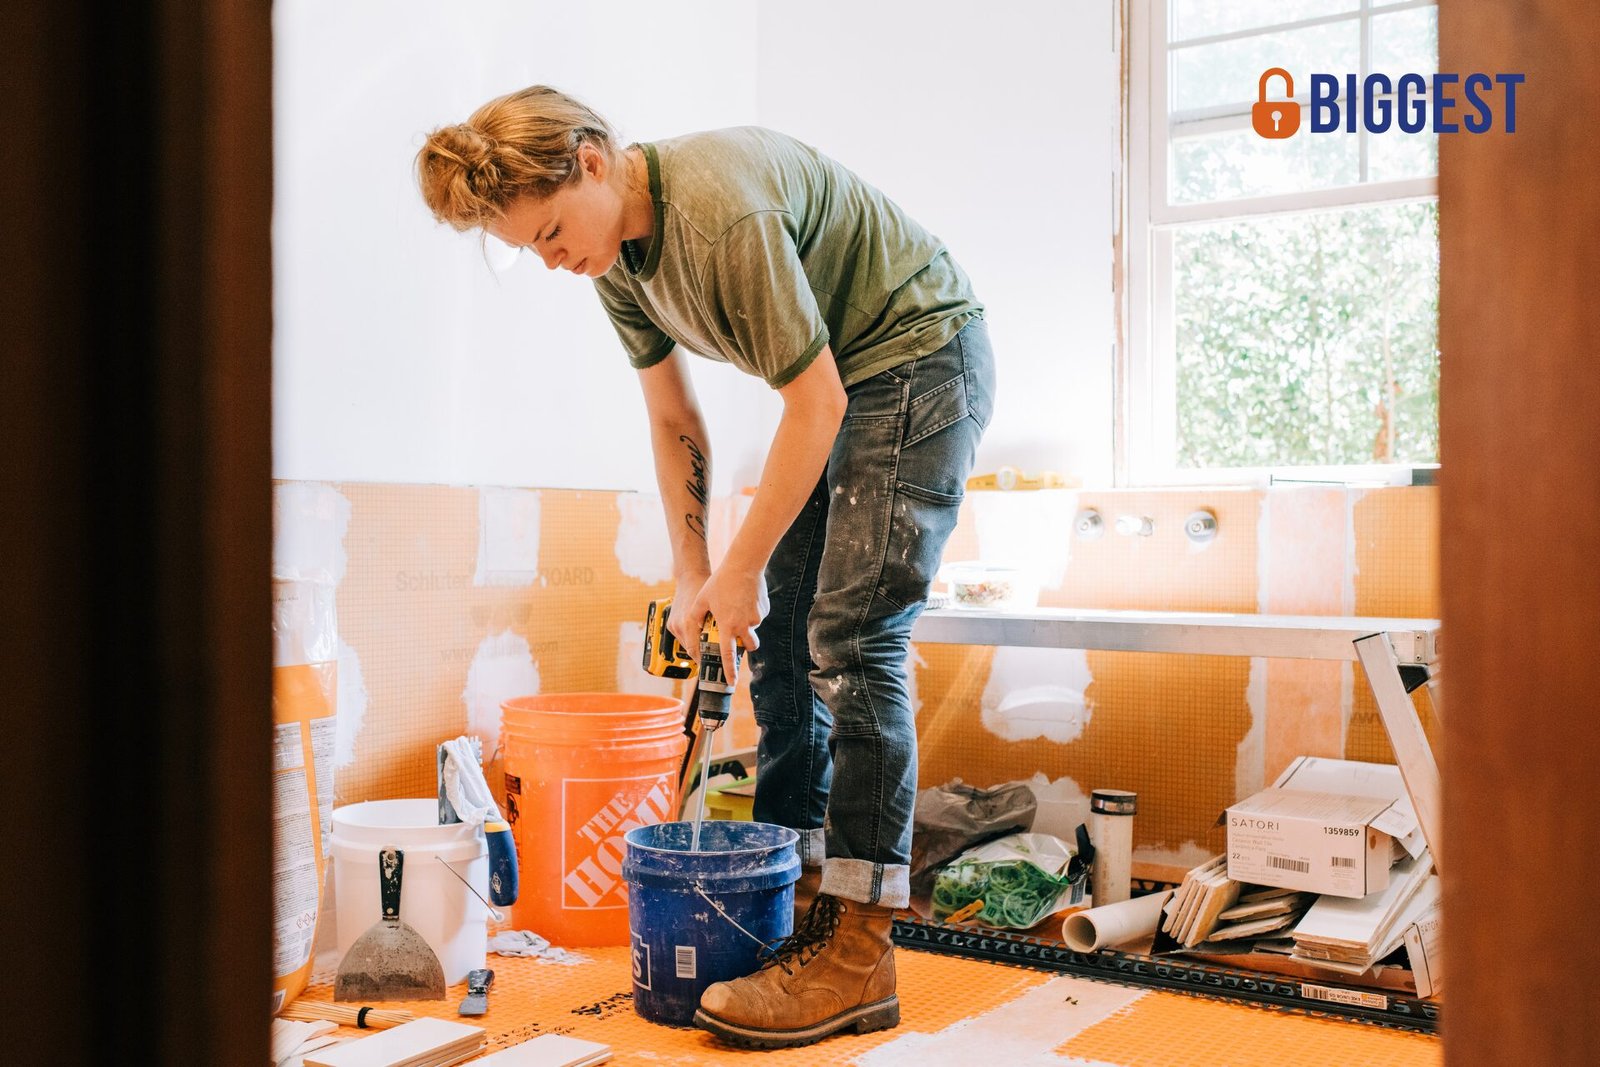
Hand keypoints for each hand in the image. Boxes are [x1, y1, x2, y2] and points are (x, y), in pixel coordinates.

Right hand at [668, 570, 710, 661]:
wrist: (690, 576)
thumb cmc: (704, 590)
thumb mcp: (714, 608)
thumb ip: (718, 626)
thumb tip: (729, 643)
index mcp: (688, 623)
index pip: (695, 651)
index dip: (705, 660)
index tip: (715, 666)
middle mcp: (678, 625)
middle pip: (690, 650)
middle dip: (702, 656)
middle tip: (715, 661)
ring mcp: (673, 625)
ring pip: (686, 645)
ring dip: (697, 648)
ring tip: (709, 652)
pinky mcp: (671, 623)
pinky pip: (682, 638)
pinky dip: (692, 640)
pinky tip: (701, 639)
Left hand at [686, 563, 769, 682]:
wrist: (745, 565)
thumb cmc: (721, 582)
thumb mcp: (701, 600)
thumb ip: (694, 621)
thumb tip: (692, 637)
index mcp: (728, 625)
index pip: (728, 654)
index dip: (729, 670)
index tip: (731, 682)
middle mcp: (744, 625)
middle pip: (748, 646)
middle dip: (743, 646)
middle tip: (735, 635)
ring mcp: (757, 618)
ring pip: (752, 630)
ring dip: (745, 627)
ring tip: (736, 609)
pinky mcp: (764, 610)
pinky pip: (757, 618)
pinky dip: (750, 613)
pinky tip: (743, 600)